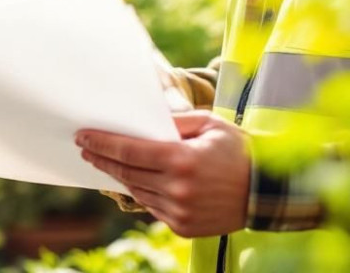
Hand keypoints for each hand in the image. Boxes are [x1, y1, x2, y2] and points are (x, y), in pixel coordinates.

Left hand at [77, 111, 249, 237]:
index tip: (83, 137)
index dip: (102, 143)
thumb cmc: (239, 151)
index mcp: (182, 159)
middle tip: (86, 149)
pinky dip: (143, 193)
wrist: (266, 191)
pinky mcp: (183, 227)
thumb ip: (177, 122)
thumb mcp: (210, 124)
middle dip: (104, 159)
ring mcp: (179, 211)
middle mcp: (177, 188)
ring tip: (107, 163)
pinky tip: (136, 181)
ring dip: (120, 176)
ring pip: (137, 191)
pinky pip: (153, 207)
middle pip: (127, 172)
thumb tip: (148, 121)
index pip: (129, 150)